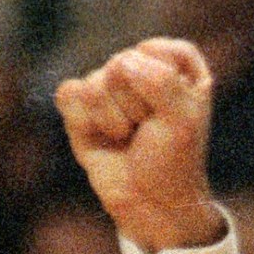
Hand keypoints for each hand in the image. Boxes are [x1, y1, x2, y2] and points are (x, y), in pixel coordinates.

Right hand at [53, 39, 225, 253]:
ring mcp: (108, 84)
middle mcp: (141, 68)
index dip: (163, 84)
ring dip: (113, 120)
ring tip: (128, 137)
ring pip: (95, 82)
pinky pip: (70, 94)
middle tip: (148, 131)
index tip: (174, 114)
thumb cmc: (173, 161)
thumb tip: (122, 62)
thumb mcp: (183, 121)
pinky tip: (102, 137)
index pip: (158, 50)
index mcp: (176, 65)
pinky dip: (85, 122)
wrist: (151, 203)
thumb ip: (162, 82)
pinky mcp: (80, 104)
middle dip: (136, 106)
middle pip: (122, 63)